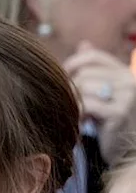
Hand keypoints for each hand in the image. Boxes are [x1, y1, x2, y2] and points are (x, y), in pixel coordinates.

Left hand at [64, 42, 135, 163]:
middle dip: (72, 90)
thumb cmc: (109, 119)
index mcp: (126, 72)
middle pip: (84, 74)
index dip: (73, 64)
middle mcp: (130, 80)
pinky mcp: (120, 112)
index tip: (63, 77)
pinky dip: (78, 114)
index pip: (92, 56)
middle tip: (74, 105)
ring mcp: (128, 96)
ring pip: (83, 88)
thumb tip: (83, 43)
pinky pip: (87, 105)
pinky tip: (81, 123)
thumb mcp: (103, 90)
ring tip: (80, 115)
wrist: (126, 148)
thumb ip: (95, 68)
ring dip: (75, 103)